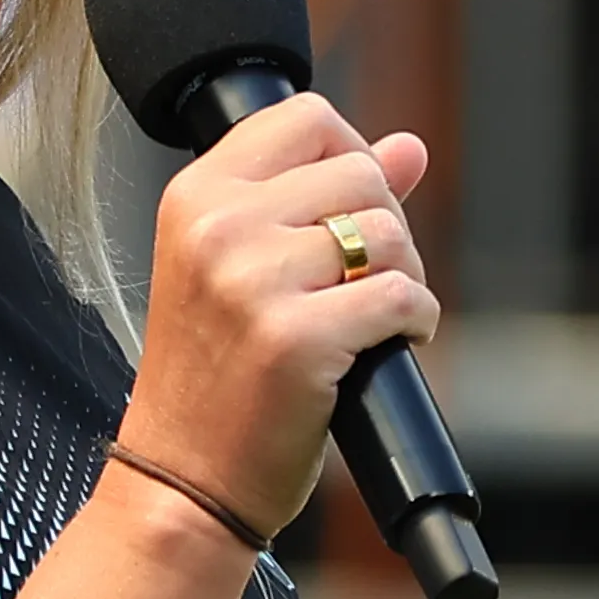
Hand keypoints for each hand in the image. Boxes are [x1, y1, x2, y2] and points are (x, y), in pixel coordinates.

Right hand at [118, 93, 433, 540]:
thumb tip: (409, 147)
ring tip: (372, 317)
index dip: (351, 157)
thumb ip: (320, 196)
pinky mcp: (296, 339)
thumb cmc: (215, 377)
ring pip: (386, 235)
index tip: (348, 212)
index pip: (306, 118)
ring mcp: (253, 282)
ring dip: (404, 277)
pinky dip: (415, 322)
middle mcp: (217, 227)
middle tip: (363, 282)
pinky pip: (401, 296)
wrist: (184, 480)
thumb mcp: (242, 268)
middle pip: (359, 174)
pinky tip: (387, 346)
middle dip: (385, 227)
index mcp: (196, 196)